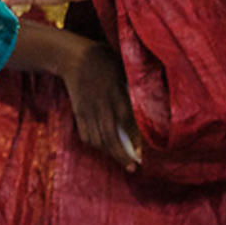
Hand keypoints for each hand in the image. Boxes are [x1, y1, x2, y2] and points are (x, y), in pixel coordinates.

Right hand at [60, 39, 139, 172]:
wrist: (71, 56)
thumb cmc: (102, 59)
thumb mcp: (121, 67)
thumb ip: (134, 85)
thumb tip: (154, 97)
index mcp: (115, 93)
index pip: (127, 120)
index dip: (135, 138)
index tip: (144, 152)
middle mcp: (101, 105)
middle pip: (110, 136)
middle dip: (122, 155)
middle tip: (133, 167)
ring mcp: (87, 110)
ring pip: (97, 139)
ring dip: (109, 153)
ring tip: (122, 160)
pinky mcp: (78, 112)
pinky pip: (85, 134)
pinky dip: (95, 144)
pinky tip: (104, 148)